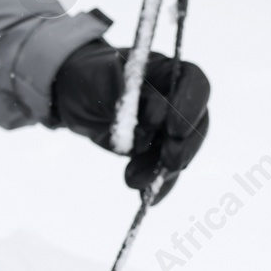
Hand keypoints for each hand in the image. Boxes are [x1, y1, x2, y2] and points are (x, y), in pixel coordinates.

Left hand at [50, 39, 209, 201]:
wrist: (73, 96)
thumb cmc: (90, 76)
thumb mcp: (102, 78)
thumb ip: (130, 93)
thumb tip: (155, 118)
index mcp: (167, 70)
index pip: (194, 82)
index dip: (191, 105)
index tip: (174, 128)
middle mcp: (176, 99)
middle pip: (197, 123)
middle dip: (184, 146)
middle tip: (168, 161)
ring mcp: (167, 128)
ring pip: (180, 152)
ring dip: (162, 170)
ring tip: (132, 180)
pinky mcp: (155, 151)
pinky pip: (164, 171)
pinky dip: (158, 185)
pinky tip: (148, 200)